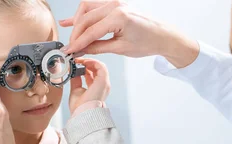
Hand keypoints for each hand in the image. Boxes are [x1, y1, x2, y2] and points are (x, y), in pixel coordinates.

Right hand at [60, 0, 198, 66]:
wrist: (162, 36)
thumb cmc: (148, 42)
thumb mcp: (120, 48)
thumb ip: (98, 47)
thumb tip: (81, 49)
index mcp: (119, 17)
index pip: (91, 31)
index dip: (78, 42)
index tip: (69, 51)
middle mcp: (116, 6)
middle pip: (86, 18)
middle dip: (76, 34)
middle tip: (71, 47)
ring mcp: (115, 2)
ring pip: (87, 9)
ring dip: (77, 22)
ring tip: (72, 36)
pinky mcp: (115, 4)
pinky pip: (94, 7)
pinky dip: (83, 15)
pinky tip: (71, 21)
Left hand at [69, 58, 110, 113]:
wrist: (82, 114)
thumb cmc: (79, 108)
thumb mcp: (76, 90)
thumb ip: (76, 80)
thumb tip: (73, 71)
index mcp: (96, 89)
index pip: (93, 74)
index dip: (85, 67)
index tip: (76, 63)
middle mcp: (102, 86)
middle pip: (97, 69)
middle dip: (87, 62)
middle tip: (76, 59)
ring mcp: (104, 83)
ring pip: (100, 66)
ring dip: (89, 61)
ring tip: (79, 59)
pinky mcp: (103, 81)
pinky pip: (100, 66)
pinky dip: (92, 62)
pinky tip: (84, 61)